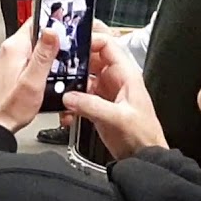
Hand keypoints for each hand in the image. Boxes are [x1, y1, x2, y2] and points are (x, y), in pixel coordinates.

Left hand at [0, 20, 59, 133]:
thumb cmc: (11, 108)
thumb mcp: (34, 81)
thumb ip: (44, 55)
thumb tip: (52, 30)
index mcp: (13, 48)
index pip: (34, 21)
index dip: (52, 22)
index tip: (65, 26)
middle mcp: (4, 51)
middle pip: (33, 35)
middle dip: (49, 43)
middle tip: (63, 55)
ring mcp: (1, 60)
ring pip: (27, 48)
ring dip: (40, 56)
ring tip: (50, 70)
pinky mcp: (1, 70)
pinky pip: (20, 60)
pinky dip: (31, 65)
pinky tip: (37, 78)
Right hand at [62, 33, 167, 158]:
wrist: (143, 159)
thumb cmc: (143, 137)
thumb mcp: (118, 118)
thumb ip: (91, 105)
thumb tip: (69, 96)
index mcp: (126, 76)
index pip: (108, 46)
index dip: (90, 41)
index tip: (72, 46)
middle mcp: (116, 81)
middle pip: (91, 60)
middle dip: (74, 62)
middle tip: (57, 64)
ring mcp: (106, 93)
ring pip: (83, 78)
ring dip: (70, 83)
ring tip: (58, 88)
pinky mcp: (98, 106)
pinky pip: (80, 96)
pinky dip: (70, 101)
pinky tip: (65, 111)